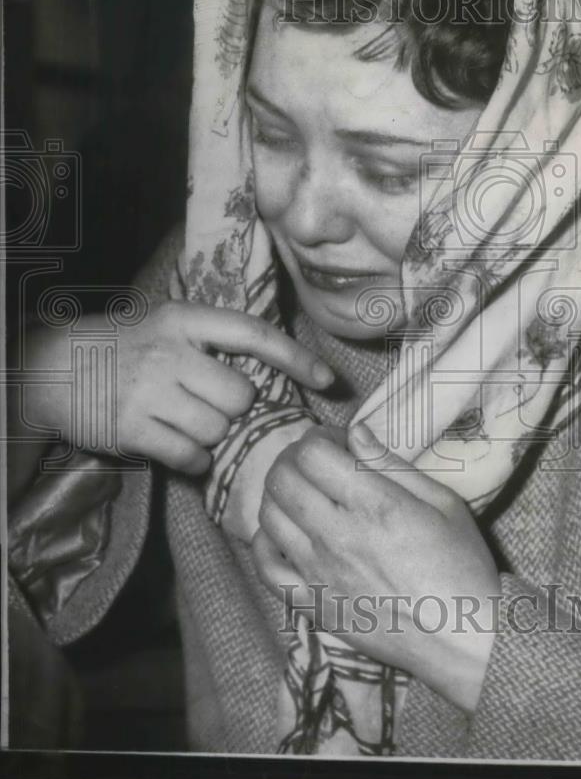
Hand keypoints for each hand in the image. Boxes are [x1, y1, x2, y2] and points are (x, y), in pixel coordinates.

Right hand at [21, 301, 332, 475]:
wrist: (56, 368)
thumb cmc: (126, 348)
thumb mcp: (168, 326)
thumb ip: (212, 342)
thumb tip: (274, 376)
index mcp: (185, 319)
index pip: (253, 334)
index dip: (295, 357)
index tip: (326, 380)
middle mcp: (169, 351)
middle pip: (239, 395)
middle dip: (233, 410)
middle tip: (207, 406)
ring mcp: (149, 389)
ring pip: (217, 429)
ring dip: (211, 436)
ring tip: (184, 424)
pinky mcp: (132, 427)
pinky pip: (191, 456)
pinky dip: (192, 460)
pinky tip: (173, 445)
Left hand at [253, 423, 499, 713]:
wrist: (463, 639)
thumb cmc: (462, 566)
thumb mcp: (443, 503)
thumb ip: (392, 465)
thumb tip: (355, 432)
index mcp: (373, 505)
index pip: (312, 453)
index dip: (318, 437)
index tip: (337, 444)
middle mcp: (338, 536)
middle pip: (283, 479)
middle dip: (293, 458)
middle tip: (316, 464)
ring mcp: (320, 573)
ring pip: (269, 517)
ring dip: (279, 494)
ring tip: (303, 493)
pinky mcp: (314, 606)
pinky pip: (267, 569)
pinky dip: (265, 543)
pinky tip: (282, 533)